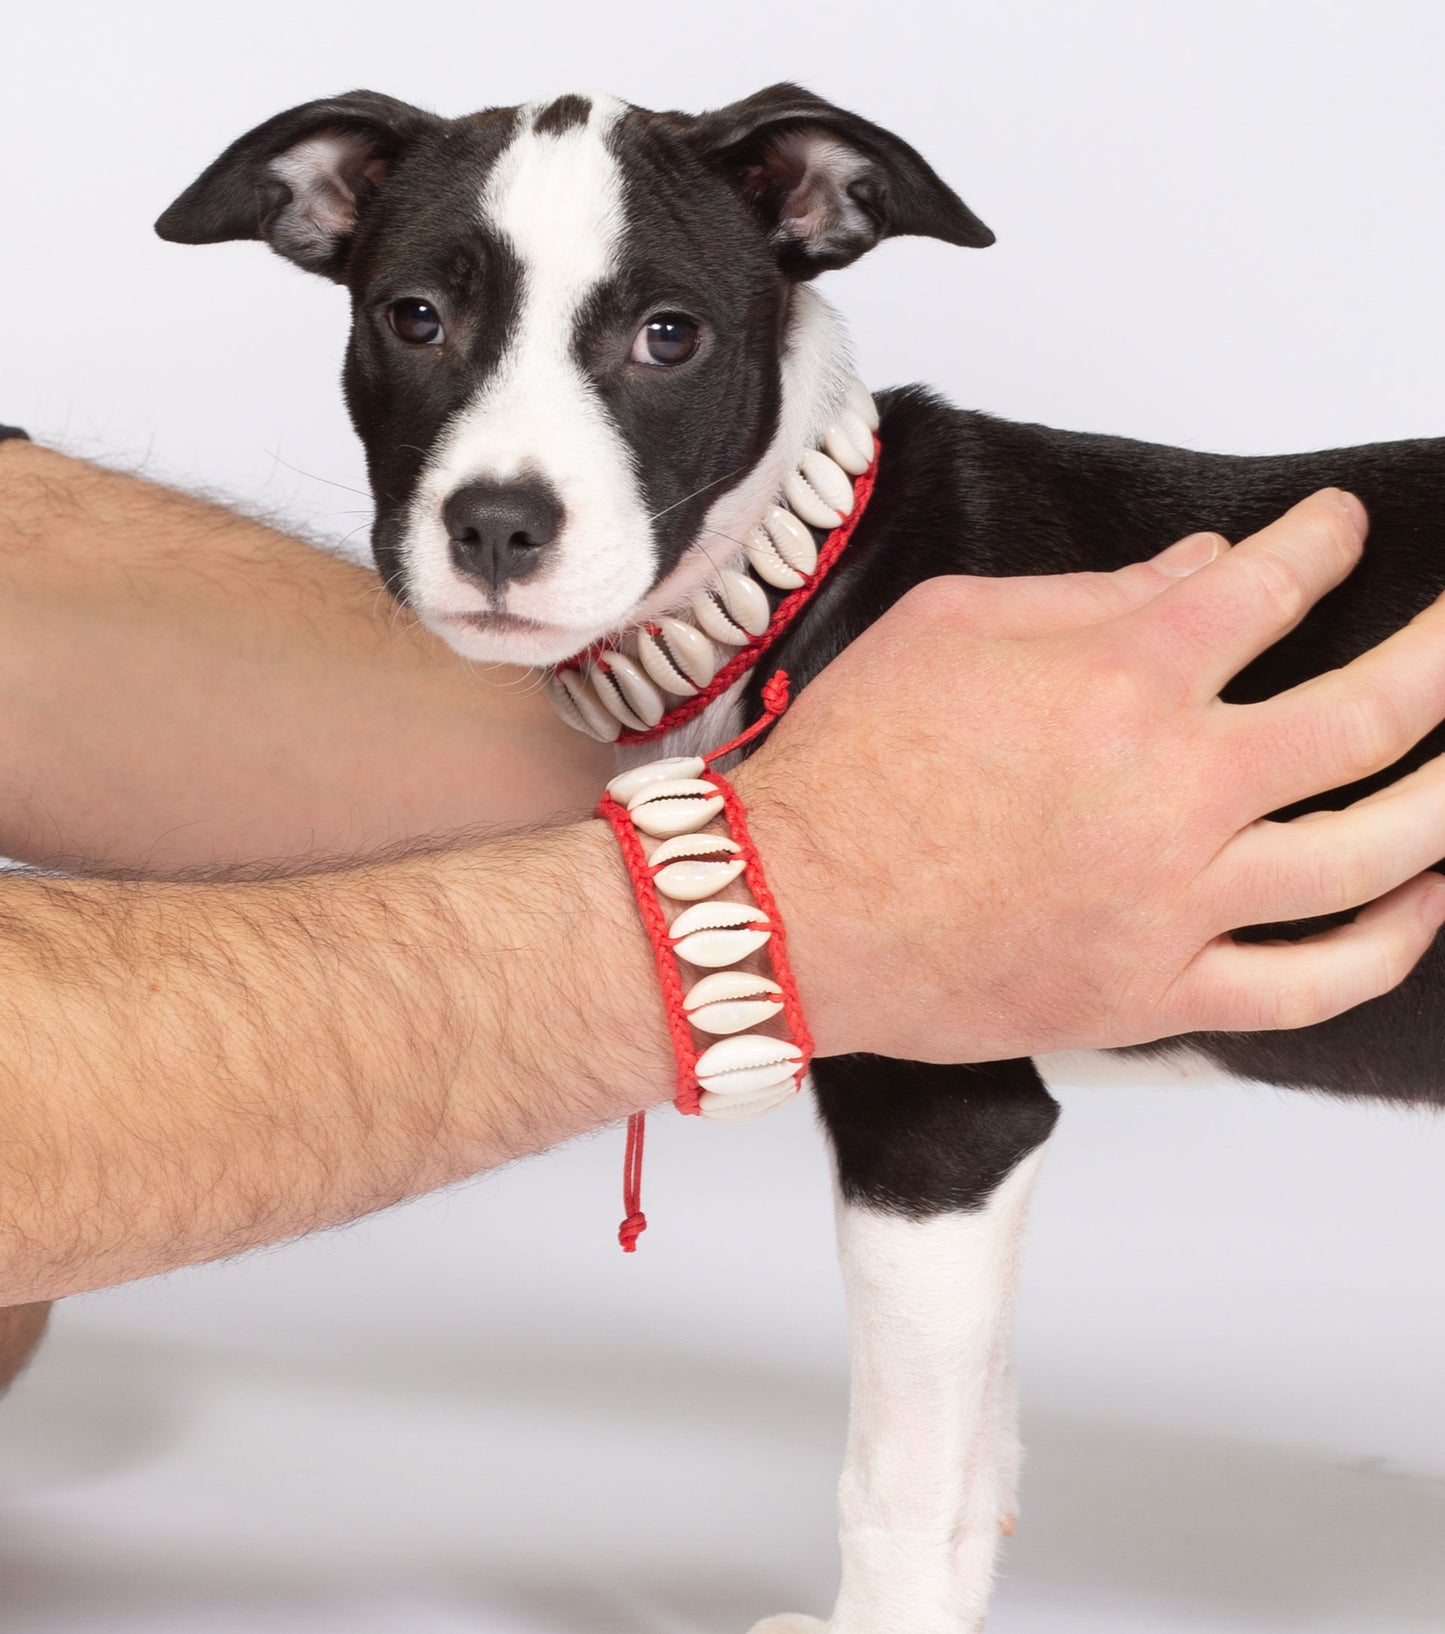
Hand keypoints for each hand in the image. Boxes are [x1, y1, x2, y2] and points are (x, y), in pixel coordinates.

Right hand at [737, 490, 1444, 1060]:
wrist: (790, 909)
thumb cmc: (850, 766)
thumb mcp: (950, 627)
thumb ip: (1089, 594)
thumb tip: (1198, 569)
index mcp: (1123, 679)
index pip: (1268, 589)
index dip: (1320, 545)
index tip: (1337, 532)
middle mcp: (1174, 789)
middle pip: (1370, 712)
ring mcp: (1176, 902)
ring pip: (1369, 852)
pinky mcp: (1155, 994)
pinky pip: (1305, 984)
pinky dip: (1387, 946)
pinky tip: (1425, 899)